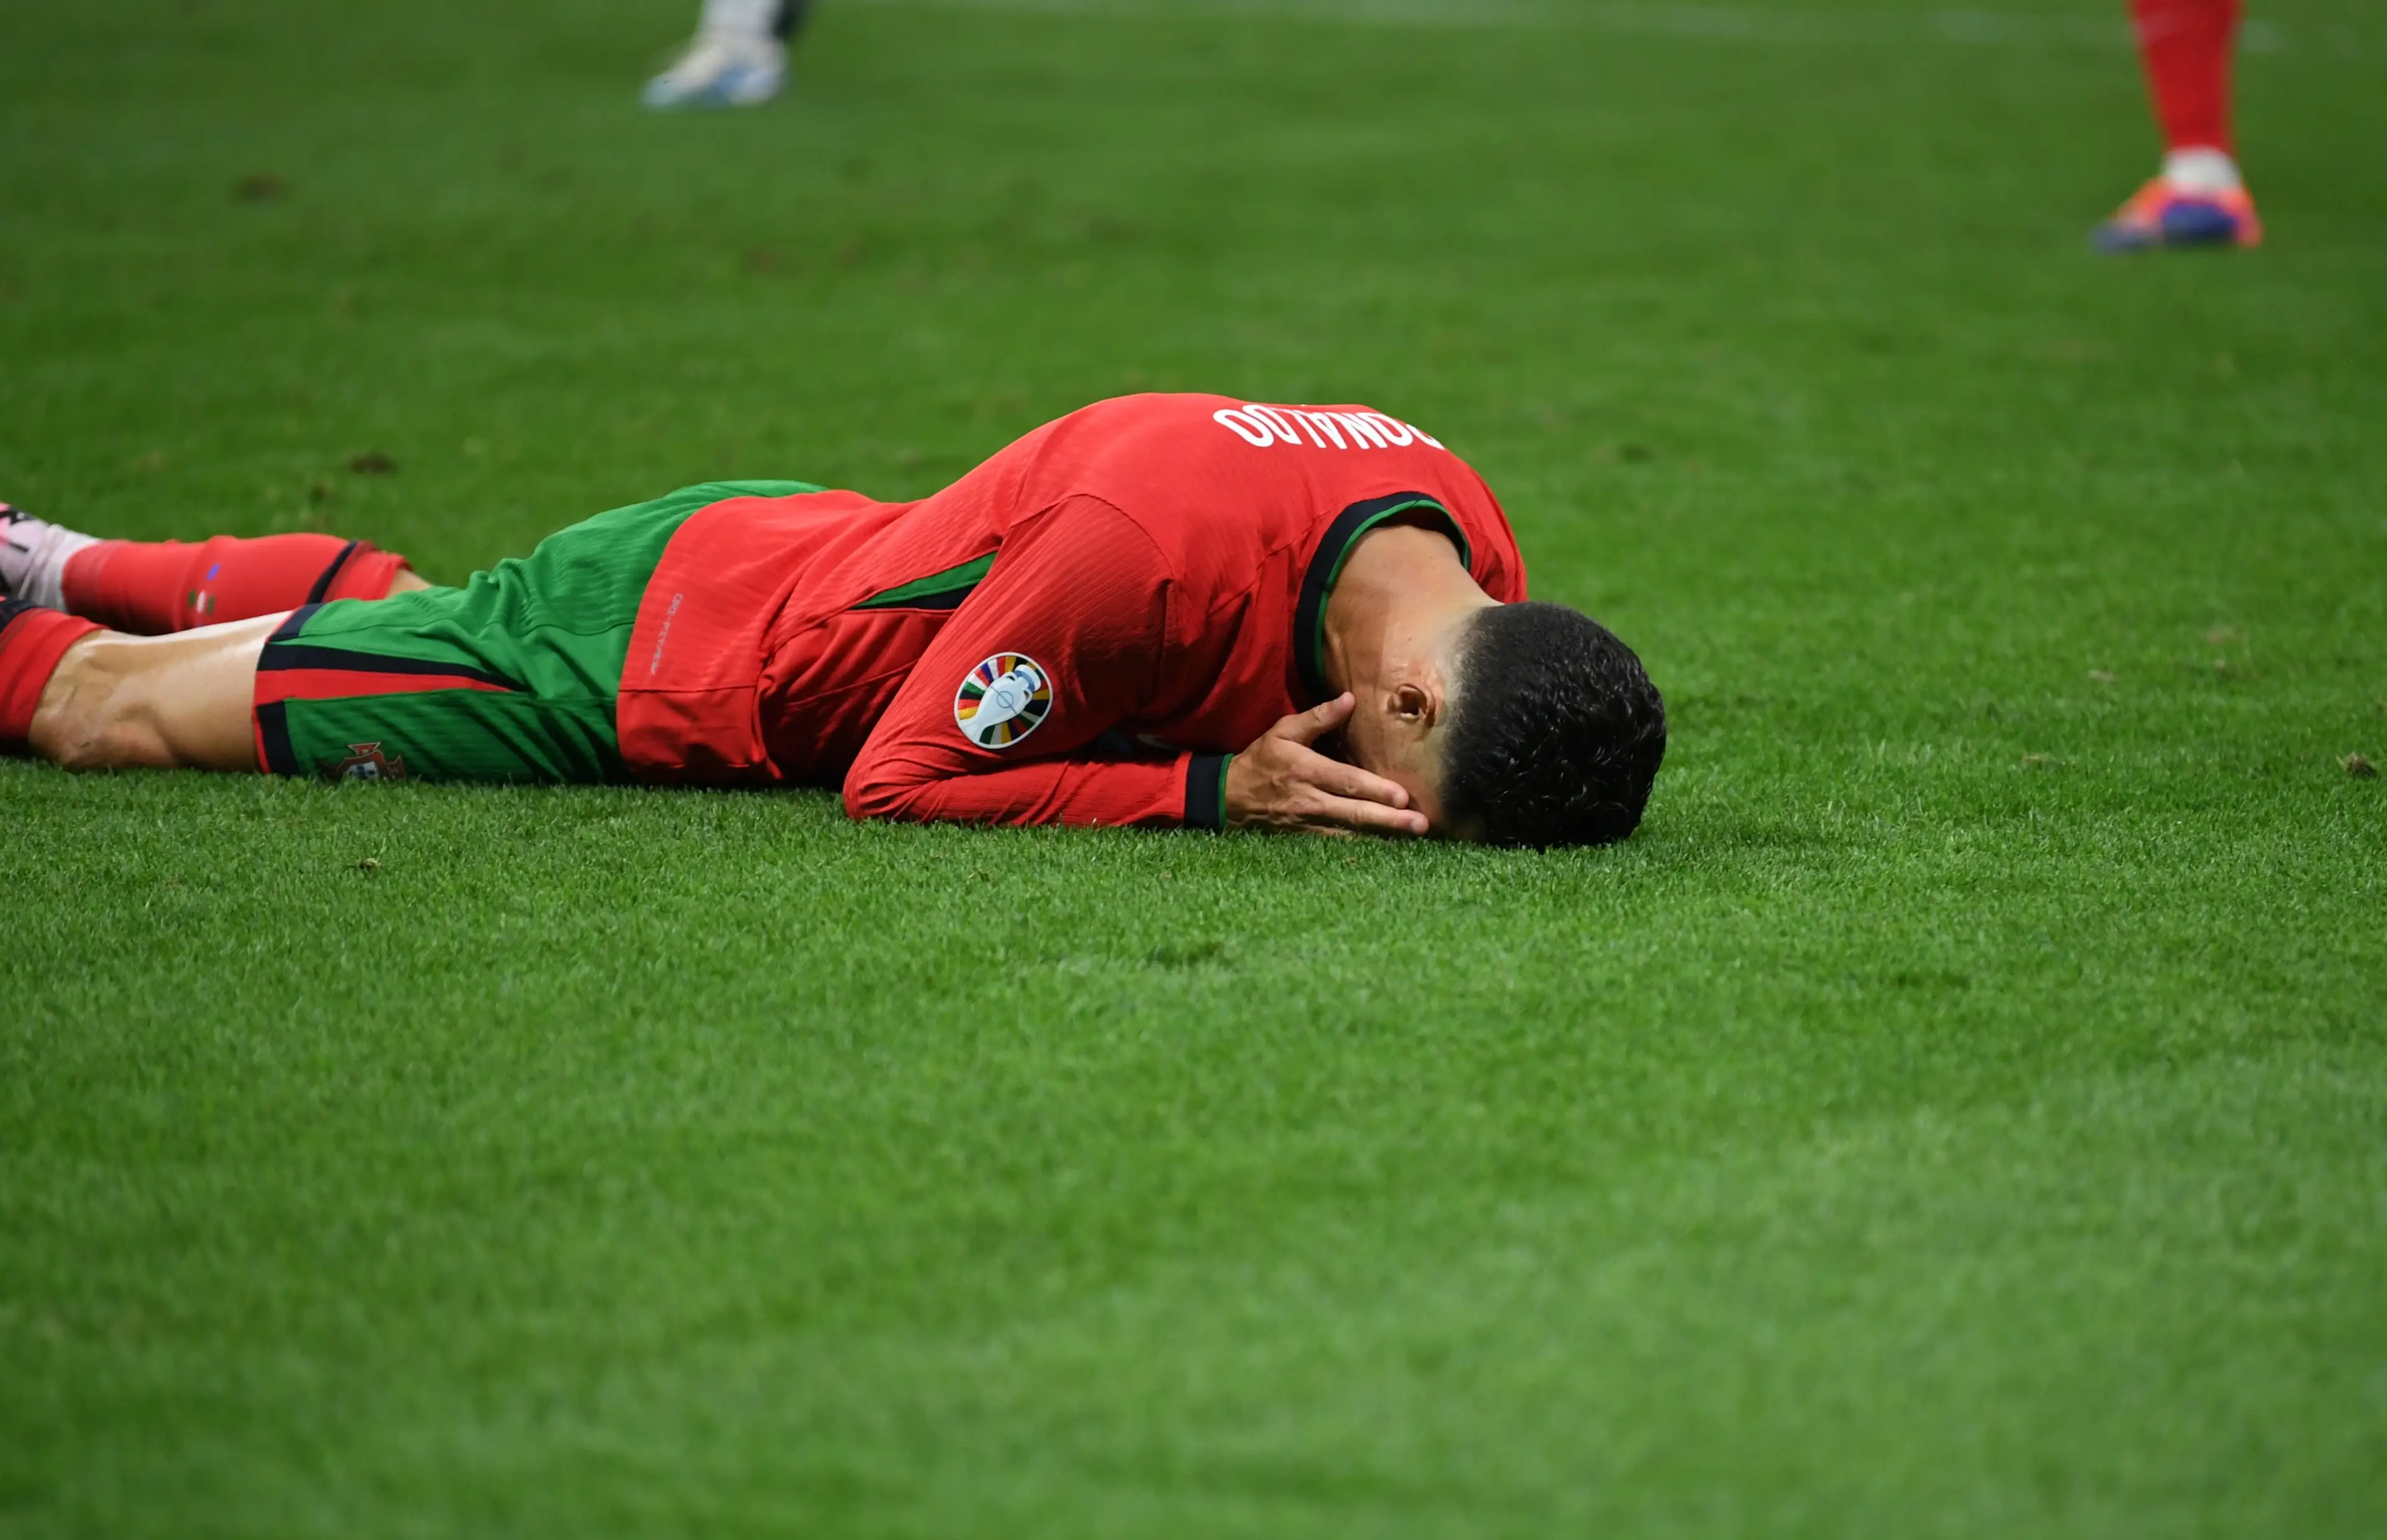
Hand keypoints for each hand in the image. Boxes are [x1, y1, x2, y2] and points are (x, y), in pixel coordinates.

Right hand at [1224, 694, 1428, 837]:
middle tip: (1419, 824)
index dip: (1375, 790)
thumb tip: (1349, 700)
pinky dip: (1362, 845)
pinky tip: (1386, 847)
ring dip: (1382, 835)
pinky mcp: (1306, 838)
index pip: (1346, 781)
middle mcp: (1309, 800)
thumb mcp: (1284, 731)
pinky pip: (1338, 843)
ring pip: (1350, 832)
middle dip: (1389, 819)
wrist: (1230, 797)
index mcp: (1305, 770)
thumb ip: (1318, 718)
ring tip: (1411, 837)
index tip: (1402, 796)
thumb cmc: (1262, 759)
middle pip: (1354, 812)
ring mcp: (1308, 823)